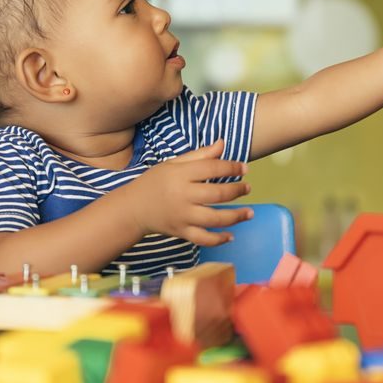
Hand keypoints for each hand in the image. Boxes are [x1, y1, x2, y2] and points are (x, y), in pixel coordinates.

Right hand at [123, 139, 251, 245]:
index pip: (212, 168)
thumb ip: (200, 155)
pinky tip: (231, 235)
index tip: (245, 168)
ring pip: (214, 219)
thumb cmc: (155, 182)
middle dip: (237, 191)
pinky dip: (218, 239)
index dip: (232, 167)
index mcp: (181, 175)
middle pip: (217, 194)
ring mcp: (182, 216)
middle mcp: (182, 196)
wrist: (133, 208)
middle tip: (248, 188)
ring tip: (249, 212)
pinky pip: (203, 238)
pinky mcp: (181, 232)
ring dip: (236, 216)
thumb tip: (223, 143)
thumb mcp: (174, 164)